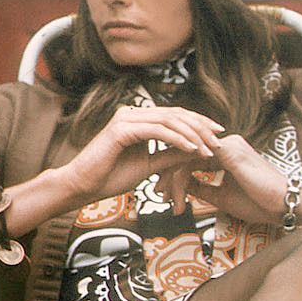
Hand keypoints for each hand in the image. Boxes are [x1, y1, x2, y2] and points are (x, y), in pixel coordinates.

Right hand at [62, 102, 222, 204]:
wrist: (82, 187)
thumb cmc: (109, 177)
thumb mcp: (149, 165)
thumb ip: (169, 155)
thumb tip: (196, 151)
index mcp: (138, 120)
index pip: (174, 116)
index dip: (199, 123)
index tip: (218, 135)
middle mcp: (132, 113)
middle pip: (176, 114)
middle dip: (201, 126)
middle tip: (220, 139)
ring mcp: (126, 118)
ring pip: (169, 120)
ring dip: (192, 134)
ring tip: (208, 147)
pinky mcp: (122, 129)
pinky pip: (157, 131)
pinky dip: (177, 139)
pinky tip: (191, 148)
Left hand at [168, 131, 292, 225]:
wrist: (284, 204)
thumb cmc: (258, 202)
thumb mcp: (221, 195)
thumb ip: (201, 187)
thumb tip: (182, 186)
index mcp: (225, 152)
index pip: (190, 157)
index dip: (173, 175)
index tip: (164, 195)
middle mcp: (225, 144)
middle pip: (183, 154)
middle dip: (166, 176)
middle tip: (157, 196)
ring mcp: (227, 145)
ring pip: (185, 158)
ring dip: (172, 181)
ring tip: (166, 201)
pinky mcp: (229, 153)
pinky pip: (193, 161)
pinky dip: (180, 178)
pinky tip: (174, 193)